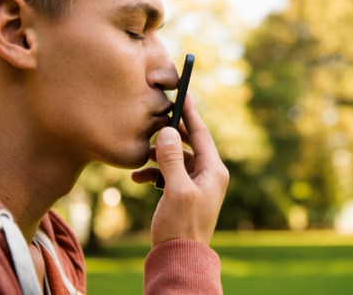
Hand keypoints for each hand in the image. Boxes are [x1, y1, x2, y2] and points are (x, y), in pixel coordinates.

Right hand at [131, 94, 228, 245]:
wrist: (180, 259)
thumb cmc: (181, 227)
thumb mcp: (176, 190)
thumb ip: (171, 159)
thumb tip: (168, 131)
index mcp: (214, 170)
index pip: (201, 133)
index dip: (189, 112)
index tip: (181, 93)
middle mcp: (208, 174)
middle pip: (188, 142)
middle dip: (170, 133)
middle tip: (153, 120)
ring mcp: (196, 184)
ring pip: (176, 158)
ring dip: (158, 155)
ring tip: (141, 154)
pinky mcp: (184, 194)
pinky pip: (169, 174)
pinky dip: (154, 172)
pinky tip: (138, 177)